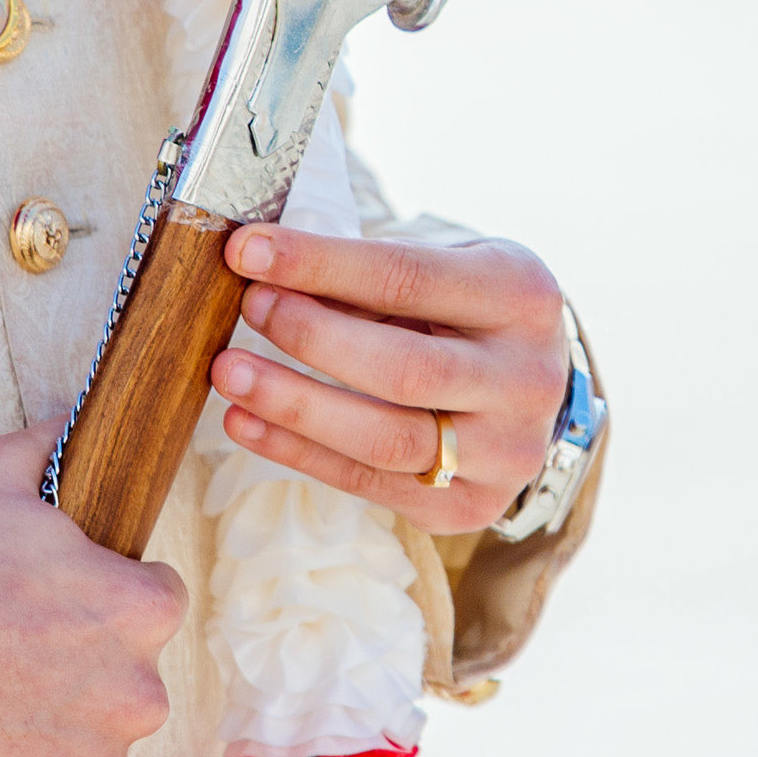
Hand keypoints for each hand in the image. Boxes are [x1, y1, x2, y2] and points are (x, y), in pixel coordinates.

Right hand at [0, 422, 183, 756]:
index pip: (156, 601)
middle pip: (125, 679)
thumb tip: (80, 416)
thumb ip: (52, 447)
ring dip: (51, 729)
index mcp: (137, 610)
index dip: (104, 594)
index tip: (54, 600)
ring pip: (89, 744)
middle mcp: (135, 696)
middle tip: (4, 650)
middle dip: (79, 667)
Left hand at [213, 222, 569, 533]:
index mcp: (521, 297)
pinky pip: (369, 483)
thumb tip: (258, 267)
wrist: (528, 383)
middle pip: (404, 370)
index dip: (319, 264)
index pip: (407, 277)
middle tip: (247, 308)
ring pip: (386, 440)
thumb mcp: (439, 268)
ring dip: (294, 408)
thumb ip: (364, 277)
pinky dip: (297, 452)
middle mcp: (526, 380)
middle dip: (311, 338)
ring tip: (230, 374)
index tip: (247, 249)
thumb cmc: (465, 309)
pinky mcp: (469, 506)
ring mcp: (505, 453)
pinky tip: (246, 423)